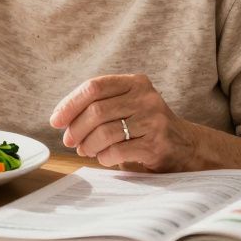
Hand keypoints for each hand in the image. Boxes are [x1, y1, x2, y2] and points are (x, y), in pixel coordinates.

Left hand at [50, 74, 198, 172]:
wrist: (185, 146)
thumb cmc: (145, 126)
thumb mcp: (128, 105)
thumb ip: (100, 105)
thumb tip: (61, 119)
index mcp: (135, 82)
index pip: (94, 87)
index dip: (70, 103)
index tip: (56, 120)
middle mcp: (146, 97)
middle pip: (96, 111)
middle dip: (76, 129)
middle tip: (69, 141)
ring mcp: (153, 120)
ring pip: (104, 132)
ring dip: (88, 145)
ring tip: (85, 150)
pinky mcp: (156, 144)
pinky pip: (117, 151)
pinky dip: (103, 157)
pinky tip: (103, 158)